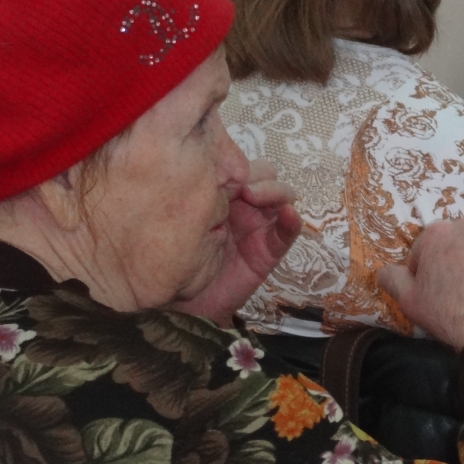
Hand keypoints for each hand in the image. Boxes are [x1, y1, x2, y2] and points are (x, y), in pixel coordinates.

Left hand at [173, 159, 300, 323]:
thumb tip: (183, 166)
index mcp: (219, 191)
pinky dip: (291, 221)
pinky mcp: (269, 249)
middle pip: (264, 174)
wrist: (180, 304)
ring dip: (274, 191)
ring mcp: (258, 225)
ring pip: (281, 196)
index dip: (234, 159)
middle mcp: (243, 204)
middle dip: (255, 175)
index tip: (219, 166)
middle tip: (238, 185)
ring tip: (256, 197)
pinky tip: (288, 216)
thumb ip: (183, 196)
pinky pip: (287, 232)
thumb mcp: (174, 219)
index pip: (238, 162)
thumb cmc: (172, 257)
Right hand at [376, 217, 463, 349]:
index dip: (423, 272)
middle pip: (452, 242)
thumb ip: (391, 278)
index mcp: (437, 233)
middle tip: (455, 291)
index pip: (422, 249)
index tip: (430, 292)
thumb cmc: (449, 314)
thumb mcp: (409, 301)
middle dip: (450, 260)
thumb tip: (384, 270)